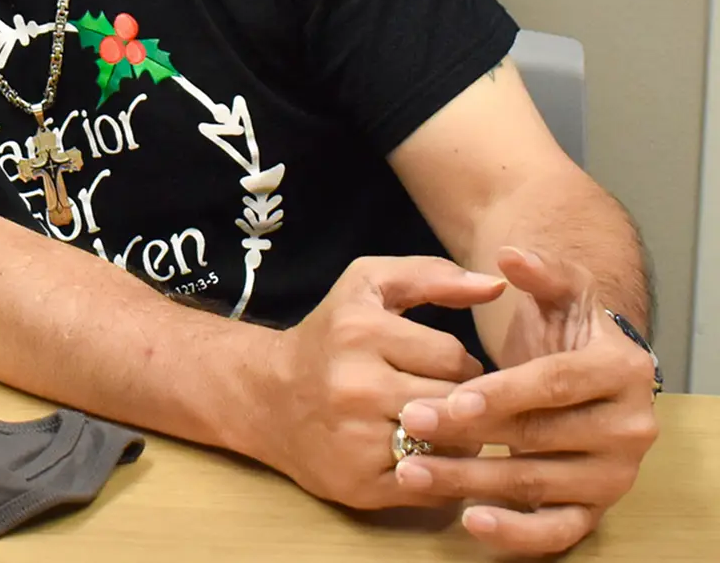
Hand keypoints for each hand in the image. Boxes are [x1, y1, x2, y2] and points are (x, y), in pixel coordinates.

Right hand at [255, 256, 504, 509]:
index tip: (443, 369)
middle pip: (456, 403)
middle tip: (447, 401)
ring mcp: (356, 440)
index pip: (455, 357)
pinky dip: (441, 475)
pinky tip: (423, 457)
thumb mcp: (366, 286)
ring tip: (438, 428)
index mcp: (360, 332)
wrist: (267, 397)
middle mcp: (355, 386)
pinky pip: (435, 488)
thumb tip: (495, 285)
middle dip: (463, 404)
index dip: (460, 364)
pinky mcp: (361, 485)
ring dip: (458, 440)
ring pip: (453, 447)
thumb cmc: (330, 336)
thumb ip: (430, 275)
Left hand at [392, 247, 658, 555]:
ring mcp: (614, 472)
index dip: (502, 392)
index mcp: (621, 370)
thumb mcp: (562, 289)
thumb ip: (539, 271)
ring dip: (472, 482)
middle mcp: (629, 427)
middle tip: (411, 425)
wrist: (592, 373)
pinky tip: (469, 520)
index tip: (452, 397)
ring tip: (412, 470)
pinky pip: (559, 530)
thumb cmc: (568, 327)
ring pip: (538, 483)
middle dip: (471, 433)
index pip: (554, 383)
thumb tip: (510, 256)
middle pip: (539, 436)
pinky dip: (516, 533)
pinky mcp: (596, 507)